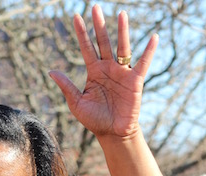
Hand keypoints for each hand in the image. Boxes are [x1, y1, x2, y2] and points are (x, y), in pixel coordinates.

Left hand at [50, 5, 157, 138]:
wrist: (113, 134)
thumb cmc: (95, 120)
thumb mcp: (77, 103)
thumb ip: (67, 86)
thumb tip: (51, 71)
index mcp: (94, 72)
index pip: (87, 48)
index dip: (81, 33)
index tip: (75, 17)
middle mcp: (108, 68)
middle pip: (103, 42)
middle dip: (99, 25)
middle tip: (95, 7)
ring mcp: (122, 73)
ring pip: (122, 48)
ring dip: (122, 31)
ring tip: (122, 14)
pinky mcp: (135, 81)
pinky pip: (143, 63)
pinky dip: (149, 51)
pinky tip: (154, 38)